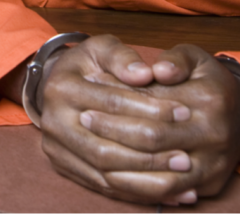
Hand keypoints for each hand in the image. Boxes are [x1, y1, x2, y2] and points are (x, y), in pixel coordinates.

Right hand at [37, 35, 197, 204]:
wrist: (59, 87)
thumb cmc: (89, 65)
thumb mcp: (103, 48)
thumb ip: (123, 57)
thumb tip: (145, 74)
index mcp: (62, 88)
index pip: (112, 103)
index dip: (151, 108)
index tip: (184, 112)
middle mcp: (53, 122)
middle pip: (105, 147)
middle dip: (150, 154)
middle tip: (186, 156)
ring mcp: (56, 148)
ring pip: (105, 173)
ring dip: (146, 179)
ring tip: (181, 174)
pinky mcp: (63, 167)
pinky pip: (103, 186)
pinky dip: (137, 192)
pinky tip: (169, 191)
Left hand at [78, 45, 239, 204]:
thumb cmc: (209, 83)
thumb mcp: (196, 59)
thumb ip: (175, 59)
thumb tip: (157, 69)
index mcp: (209, 100)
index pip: (154, 104)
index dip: (119, 101)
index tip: (90, 95)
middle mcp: (214, 135)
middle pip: (152, 140)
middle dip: (113, 130)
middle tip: (83, 119)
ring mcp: (213, 164)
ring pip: (158, 174)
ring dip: (121, 165)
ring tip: (90, 149)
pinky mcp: (209, 185)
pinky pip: (167, 192)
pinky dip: (137, 187)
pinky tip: (111, 173)